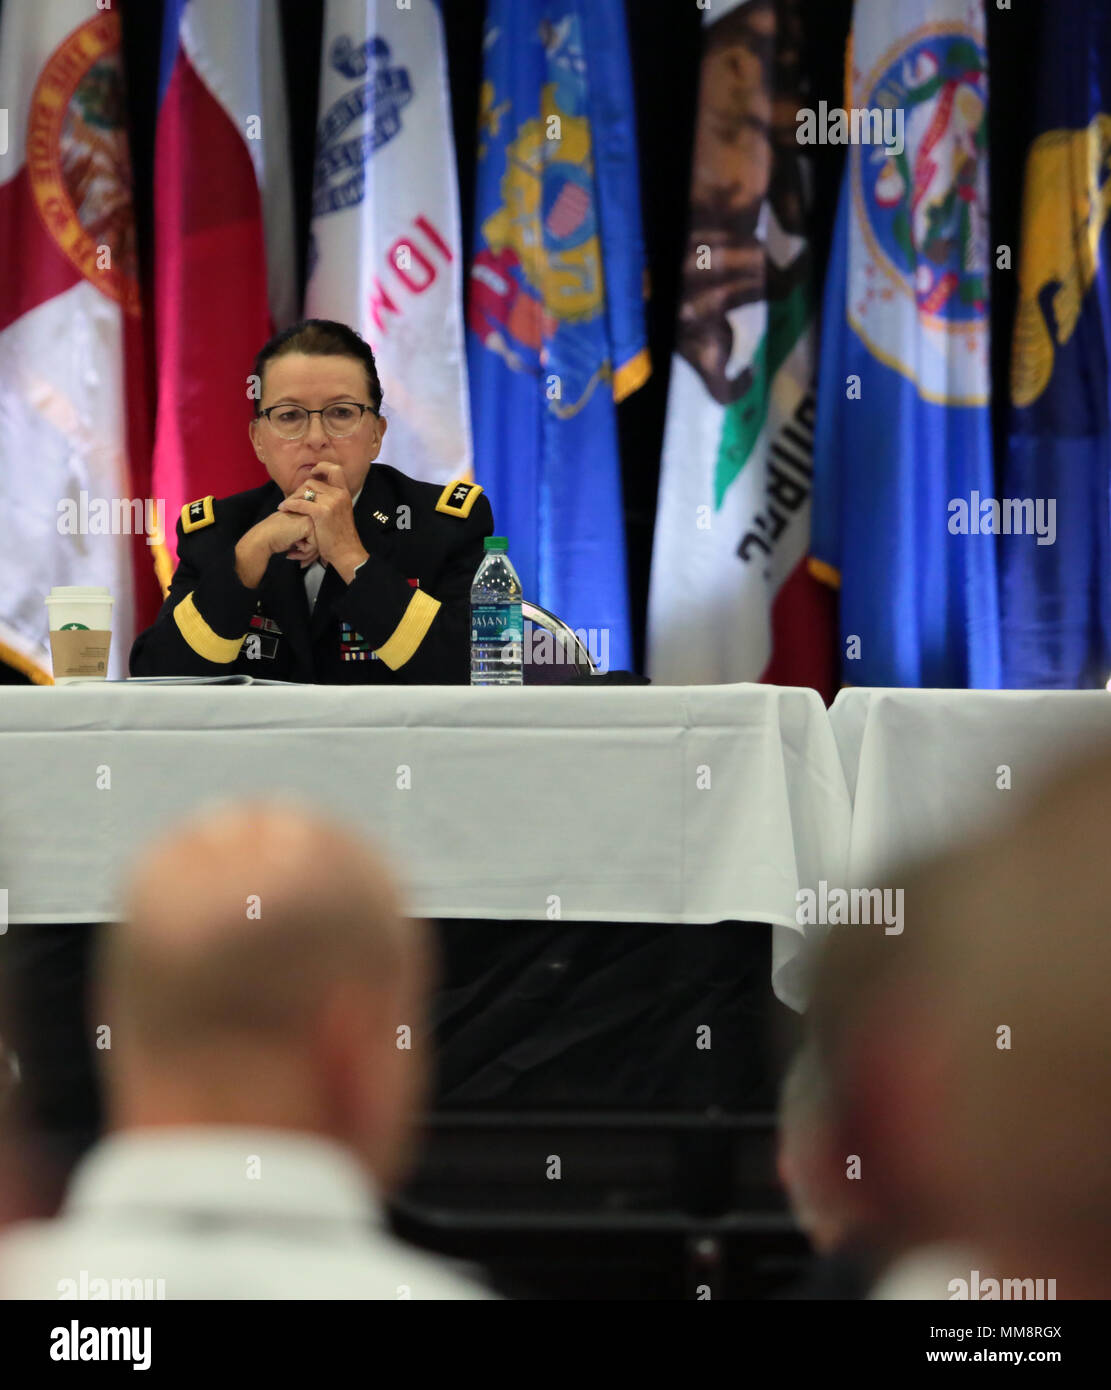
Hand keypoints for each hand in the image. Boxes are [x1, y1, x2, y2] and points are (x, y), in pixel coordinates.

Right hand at [235, 510, 315, 587]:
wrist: (262, 538)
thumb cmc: (274, 537)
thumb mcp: (294, 534)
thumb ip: (307, 537)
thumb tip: (322, 554)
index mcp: (305, 513)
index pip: (316, 534)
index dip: (308, 549)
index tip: (295, 552)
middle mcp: (309, 513)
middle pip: (319, 538)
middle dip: (309, 553)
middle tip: (296, 558)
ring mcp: (310, 517)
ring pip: (318, 543)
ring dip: (306, 554)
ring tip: (293, 555)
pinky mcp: (309, 525)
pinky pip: (314, 545)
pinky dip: (304, 552)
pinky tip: (292, 550)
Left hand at [278, 462, 367, 580]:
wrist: (347, 551)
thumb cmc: (341, 536)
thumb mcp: (342, 513)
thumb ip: (333, 500)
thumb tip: (319, 493)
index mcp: (344, 493)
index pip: (334, 469)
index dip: (322, 467)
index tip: (313, 473)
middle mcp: (339, 494)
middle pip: (313, 481)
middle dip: (299, 489)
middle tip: (293, 498)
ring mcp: (331, 502)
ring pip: (305, 490)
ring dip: (293, 497)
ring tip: (286, 505)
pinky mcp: (321, 512)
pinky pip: (300, 503)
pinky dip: (289, 505)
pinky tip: (283, 509)